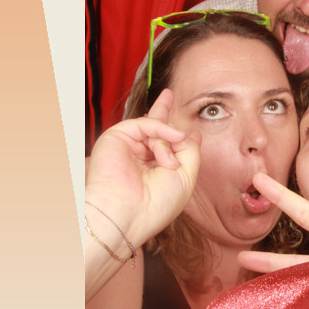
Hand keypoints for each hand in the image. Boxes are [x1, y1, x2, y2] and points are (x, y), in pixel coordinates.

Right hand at [85, 89, 199, 251]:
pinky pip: (145, 123)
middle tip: (168, 95)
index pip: (166, 145)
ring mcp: (127, 147)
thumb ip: (190, 150)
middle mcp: (139, 157)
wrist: (127, 214)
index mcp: (154, 169)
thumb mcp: (186, 176)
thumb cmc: (157, 203)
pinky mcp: (116, 138)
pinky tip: (174, 137)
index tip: (187, 134)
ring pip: (155, 129)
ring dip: (168, 144)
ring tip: (168, 164)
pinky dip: (162, 129)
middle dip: (162, 113)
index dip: (176, 135)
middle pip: (154, 128)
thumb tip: (191, 132)